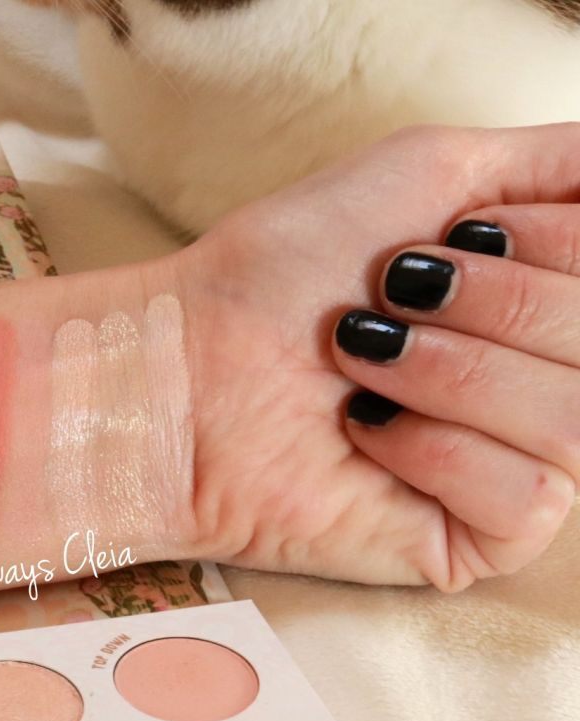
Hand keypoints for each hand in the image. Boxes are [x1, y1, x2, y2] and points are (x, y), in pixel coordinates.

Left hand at [176, 123, 579, 589]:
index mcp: (552, 307)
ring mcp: (525, 467)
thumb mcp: (438, 171)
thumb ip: (565, 169)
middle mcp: (555, 383)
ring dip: (454, 371)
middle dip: (494, 301)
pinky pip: (528, 495)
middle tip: (394, 299)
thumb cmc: (290, 267)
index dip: (548, 244)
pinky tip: (364, 432)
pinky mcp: (480, 540)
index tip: (458, 238)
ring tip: (363, 360)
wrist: (190, 364)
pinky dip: (433, 448)